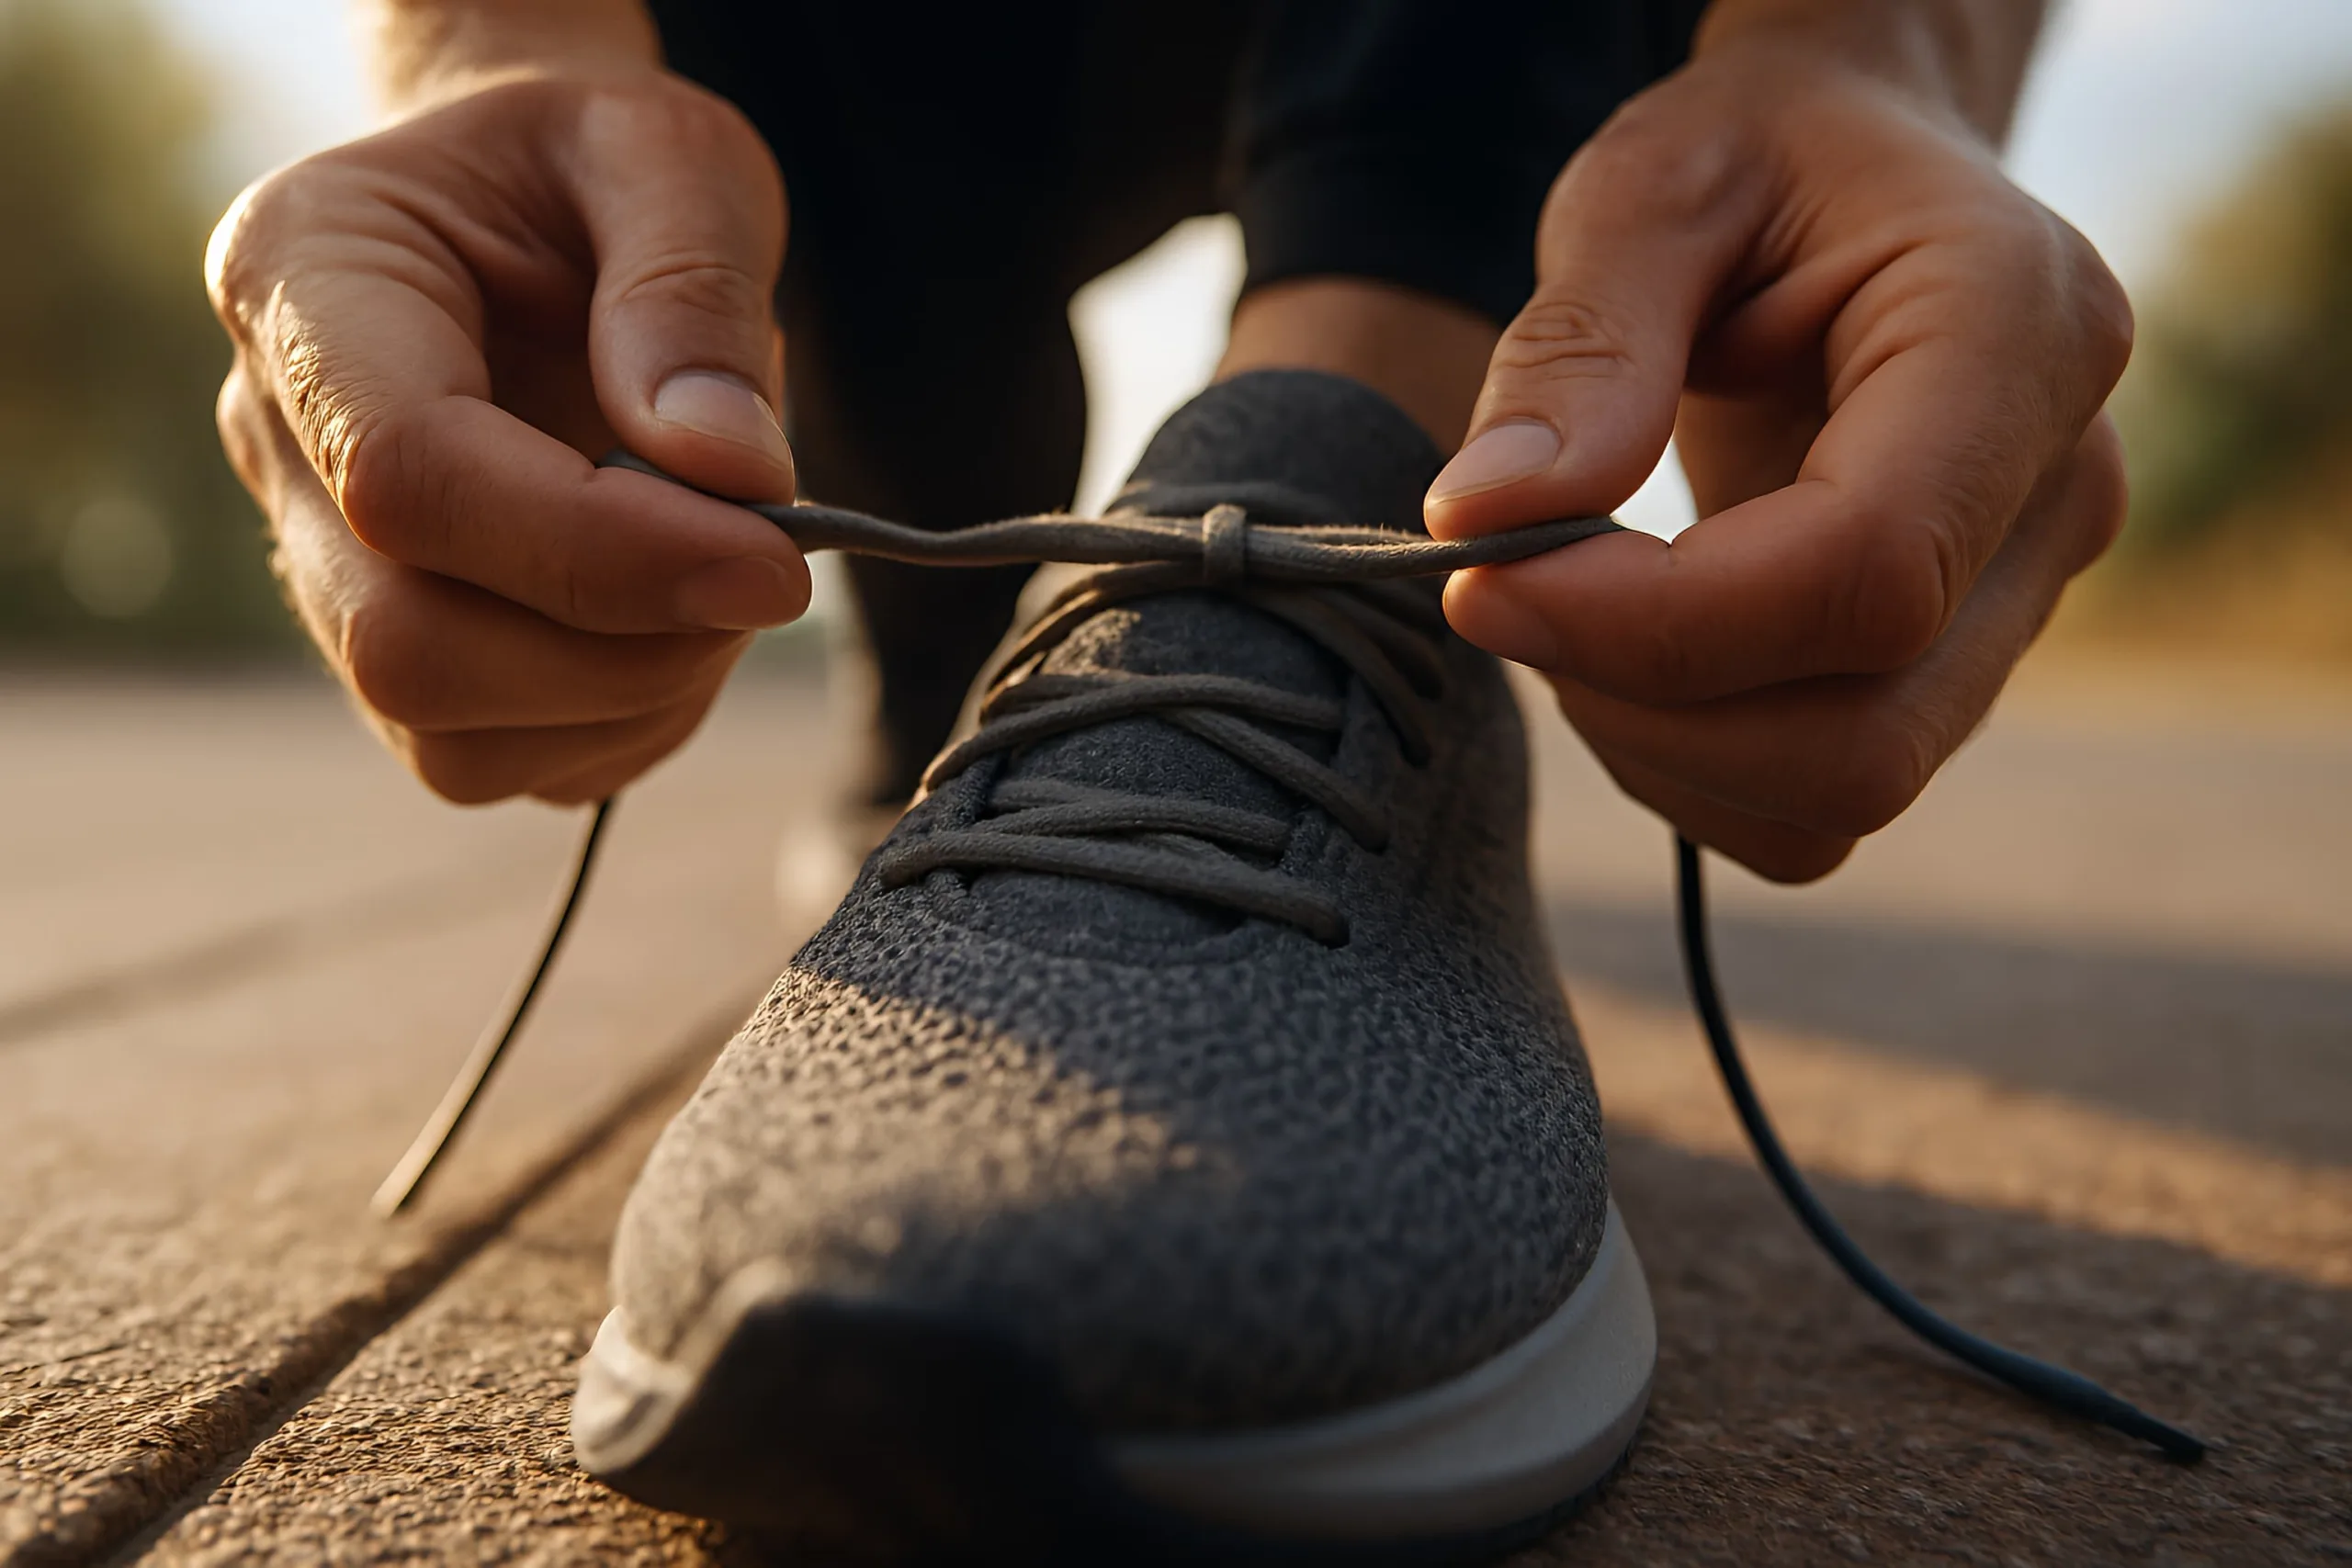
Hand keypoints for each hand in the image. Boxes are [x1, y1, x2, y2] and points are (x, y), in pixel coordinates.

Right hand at [208, 66, 805, 803]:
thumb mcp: (671, 157)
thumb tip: (732, 477)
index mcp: (306, 284)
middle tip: (767, 573)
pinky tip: (679, 623)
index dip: (603, 550)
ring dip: (634, 697)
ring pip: (449, 738)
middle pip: (407, 645)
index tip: (773, 560)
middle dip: (625, 645)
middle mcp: (279, 440)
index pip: (410, 475)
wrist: (536, 210)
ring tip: (724, 580)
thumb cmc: (591, 168)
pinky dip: (624, 725)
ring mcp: (321, 563)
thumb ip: (694, 292)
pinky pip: (502, 761)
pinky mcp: (396, 651)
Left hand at [1425, 26, 2129, 880]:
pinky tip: (1626, 654)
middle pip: (1864, 732)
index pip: (1862, 571)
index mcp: (2019, 335)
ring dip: (1656, 747)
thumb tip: (1484, 518)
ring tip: (1562, 605)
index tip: (1483, 582)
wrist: (1852, 167)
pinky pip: (1824, 801)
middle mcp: (2059, 489)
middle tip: (1504, 595)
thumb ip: (1578, 348)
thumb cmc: (1758, 158)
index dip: (1653, 621)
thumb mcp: (1648, 188)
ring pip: (1843, 790)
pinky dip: (1693, 769)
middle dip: (1641, 706)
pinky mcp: (1961, 657)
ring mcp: (2027, 592)